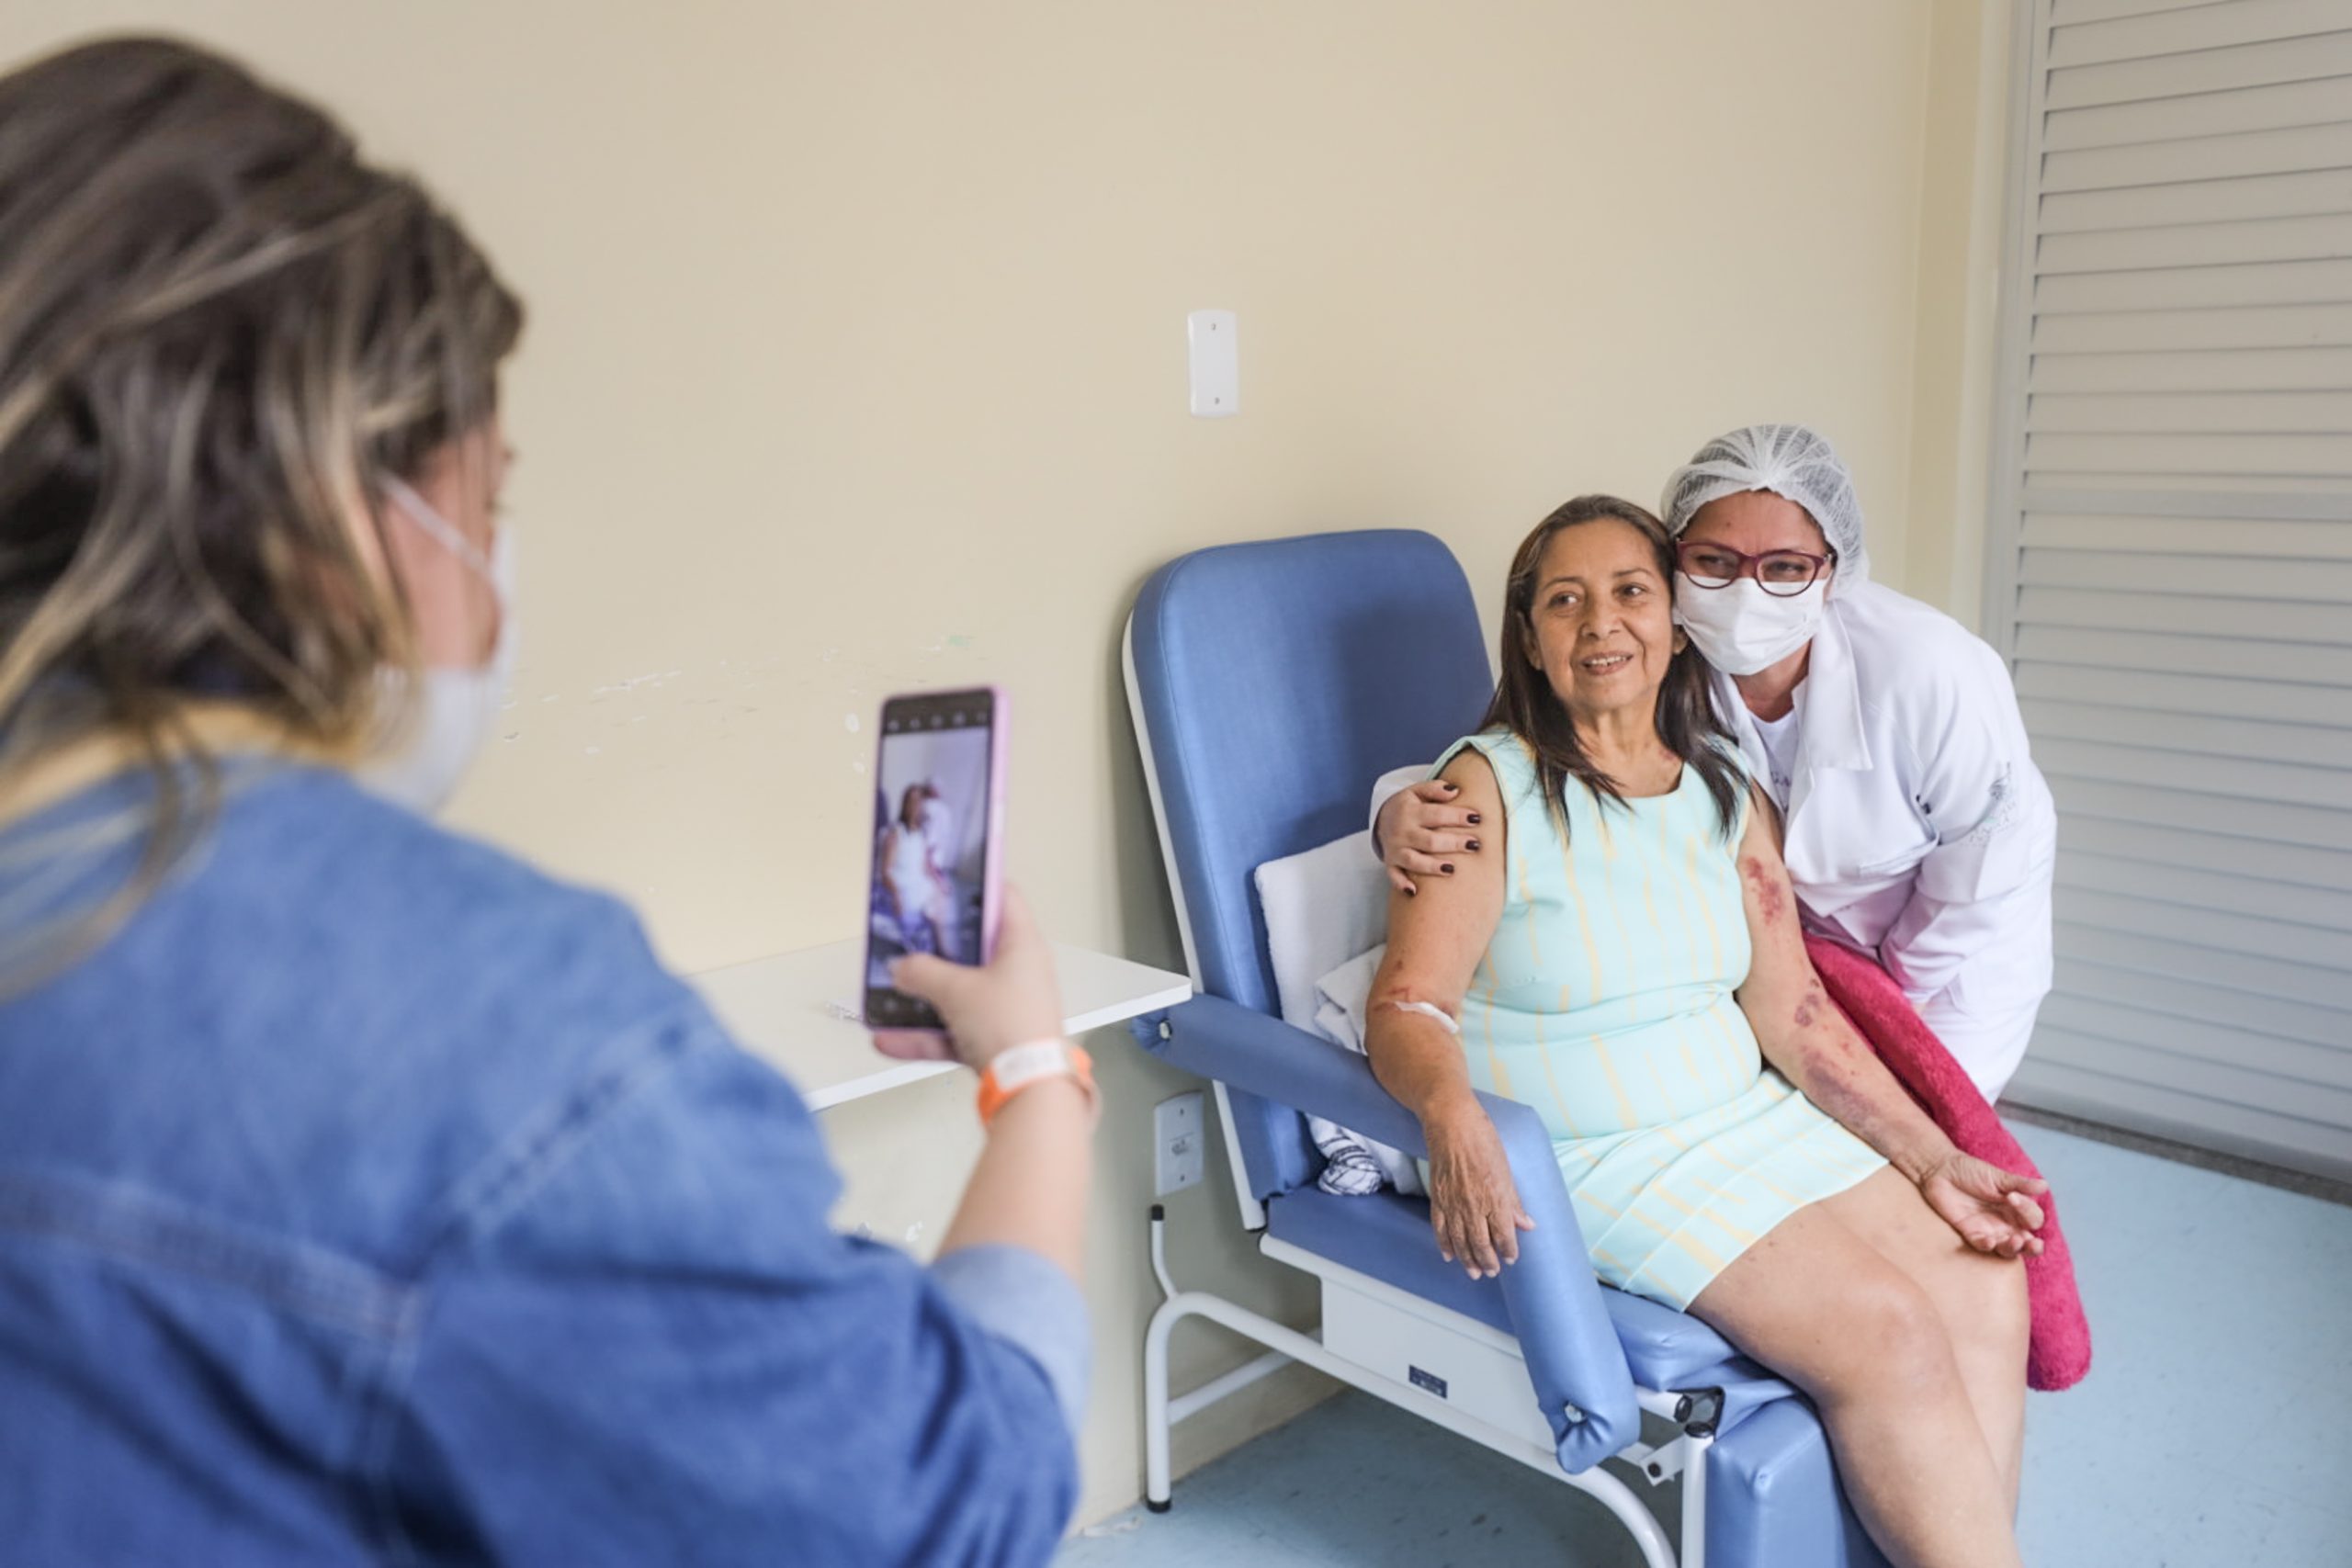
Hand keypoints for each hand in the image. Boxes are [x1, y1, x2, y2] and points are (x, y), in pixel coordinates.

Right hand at [880, 887, 1062, 1069]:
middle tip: (905, 935)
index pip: (1003, 897)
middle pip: (974, 948)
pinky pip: (954, 1031)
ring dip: (923, 996)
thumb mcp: (957, 990)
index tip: (942, 881)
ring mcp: (1007, 1007)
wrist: (1028, 1088)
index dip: (974, 884)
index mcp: (1021, 944)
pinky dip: (924, 1036)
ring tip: (888, 991)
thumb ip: (922, 973)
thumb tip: (900, 967)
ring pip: (960, 993)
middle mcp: (1019, 972)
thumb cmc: (1007, 1024)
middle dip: (936, 947)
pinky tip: (886, 1040)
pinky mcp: (996, 1040)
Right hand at [1378, 779, 1482, 897]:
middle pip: (1430, 840)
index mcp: (1410, 812)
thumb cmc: (1408, 806)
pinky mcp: (1391, 863)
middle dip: (1453, 843)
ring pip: (1414, 860)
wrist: (1381, 819)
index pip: (1436, 814)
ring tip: (1452, 869)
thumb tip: (1455, 791)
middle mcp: (1402, 832)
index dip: (1457, 816)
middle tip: (1474, 844)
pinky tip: (1415, 892)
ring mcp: (1396, 849)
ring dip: (1432, 866)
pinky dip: (1402, 884)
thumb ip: (1434, 789)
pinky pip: (1394, 876)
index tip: (1477, 818)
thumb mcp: (1417, 791)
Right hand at [1422, 1099, 1534, 1278]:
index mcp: (1496, 1197)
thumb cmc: (1483, 1139)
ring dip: (1467, 1259)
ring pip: (1460, 1240)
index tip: (1511, 1259)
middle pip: (1481, 1242)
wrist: (1451, 1123)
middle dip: (1488, 1261)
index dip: (1508, 1249)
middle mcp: (1474, 1205)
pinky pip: (1440, 1227)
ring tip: (1474, 1272)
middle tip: (1492, 1272)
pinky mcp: (1438, 1197)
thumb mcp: (1506, 1169)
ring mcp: (1453, 1203)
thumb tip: (1527, 1224)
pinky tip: (1449, 1255)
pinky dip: (1444, 1243)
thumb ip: (1514, 1201)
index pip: (1504, 1233)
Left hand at [1918, 1150, 2046, 1257]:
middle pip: (2026, 1242)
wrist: (1941, 1170)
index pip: (2033, 1219)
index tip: (2012, 1197)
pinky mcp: (1971, 1233)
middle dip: (2033, 1247)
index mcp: (2017, 1209)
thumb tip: (2044, 1185)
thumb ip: (2019, 1184)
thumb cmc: (1971, 1171)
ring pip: (2007, 1248)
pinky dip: (1988, 1245)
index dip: (2028, 1212)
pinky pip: (1983, 1246)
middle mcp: (2006, 1223)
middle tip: (2034, 1244)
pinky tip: (1989, 1241)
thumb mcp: (1997, 1176)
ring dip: (2013, 1248)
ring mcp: (1989, 1230)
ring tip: (2016, 1241)